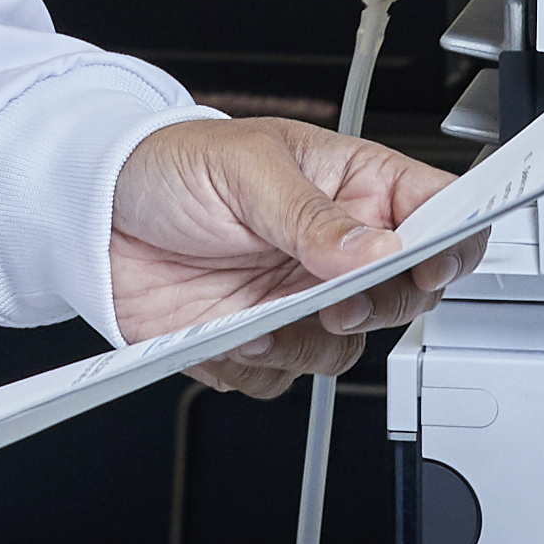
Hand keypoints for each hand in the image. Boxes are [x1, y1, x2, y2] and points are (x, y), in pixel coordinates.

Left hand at [105, 116, 464, 392]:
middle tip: (333, 298)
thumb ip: (313, 215)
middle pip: (405, 296)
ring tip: (255, 318)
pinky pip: (280, 379)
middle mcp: (335, 250)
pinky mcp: (259, 341)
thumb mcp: (246, 169)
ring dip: (302, 343)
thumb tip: (376, 249)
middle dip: (373, 306)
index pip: (436, 213)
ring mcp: (299, 299)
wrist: (94, 214)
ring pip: (345, 350)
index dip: (449, 244)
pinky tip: (222, 331)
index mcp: (353, 187)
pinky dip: (252, 366)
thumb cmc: (171, 164)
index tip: (428, 264)